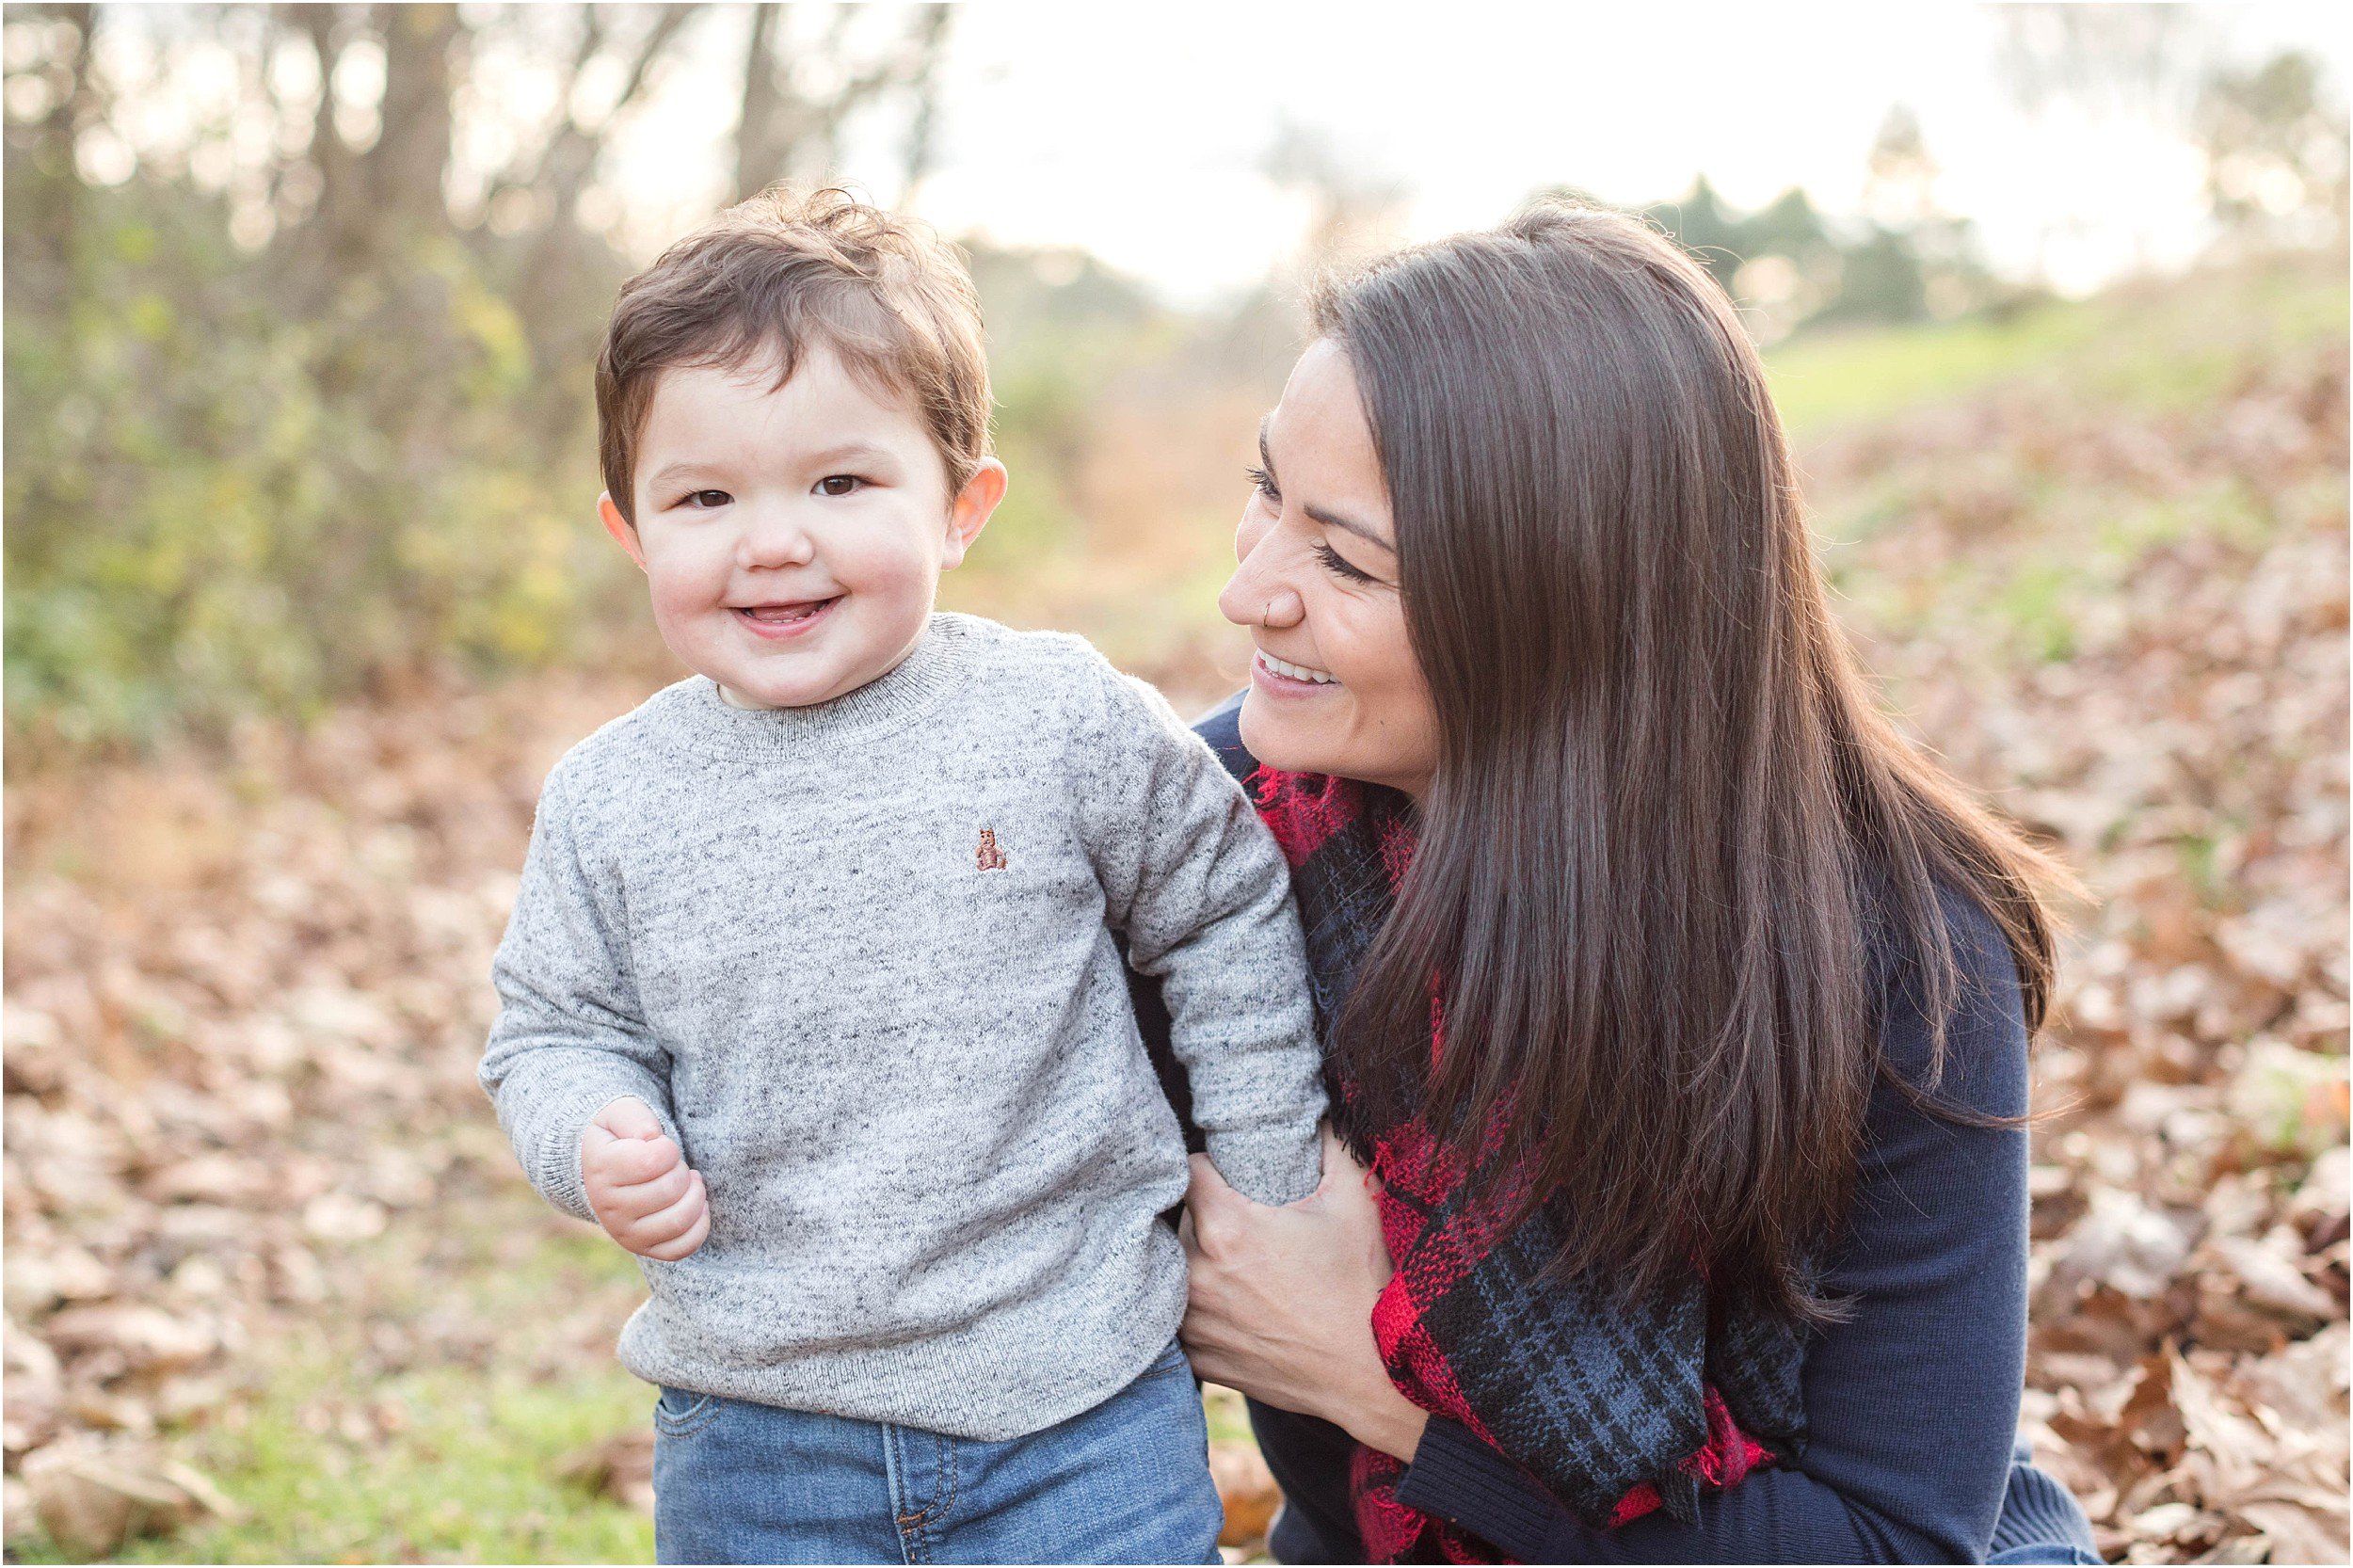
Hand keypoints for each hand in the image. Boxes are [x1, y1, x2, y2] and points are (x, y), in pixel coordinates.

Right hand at [580, 1096, 708, 1260]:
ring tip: (690, 1181)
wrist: (601, 1170)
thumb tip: (651, 1136)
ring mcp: (624, 1233)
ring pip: (678, 1221)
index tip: (663, 1146)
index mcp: (601, 1170)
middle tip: (674, 1164)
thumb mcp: (619, 1114)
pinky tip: (697, 1204)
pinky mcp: (642, 1248)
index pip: (652, 1162)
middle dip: (682, 1170)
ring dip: (696, 1196)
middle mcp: (609, 1207)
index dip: (668, 1149)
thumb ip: (634, 1117)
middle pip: (670, 1190)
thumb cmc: (617, 1138)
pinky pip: (681, 1248)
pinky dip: (699, 1226)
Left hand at [1181, 1126, 1429, 1461]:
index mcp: (1226, 1228)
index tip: (1230, 1171)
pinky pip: (1182, 1314)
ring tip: (1244, 1262)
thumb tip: (1314, 1110)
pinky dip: (1203, 1304)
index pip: (1187, 1169)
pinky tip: (1240, 1302)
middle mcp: (1196, 1274)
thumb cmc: (1367, 1287)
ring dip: (1200, 1258)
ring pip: (1175, 1266)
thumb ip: (1330, 1143)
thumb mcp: (1355, 1201)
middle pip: (1179, 1218)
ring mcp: (1192, 1321)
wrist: (1375, 1376)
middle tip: (1247, 1218)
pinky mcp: (1198, 1356)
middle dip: (1207, 1211)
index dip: (1209, 1163)